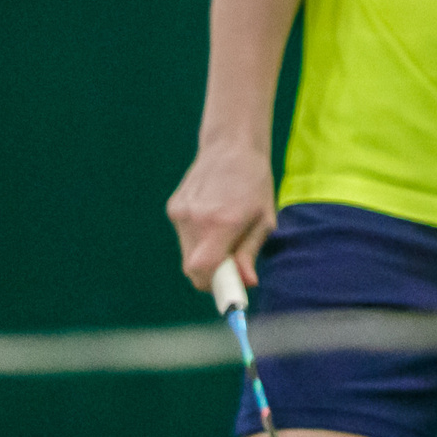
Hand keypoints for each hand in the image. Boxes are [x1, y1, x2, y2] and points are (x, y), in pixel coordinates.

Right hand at [166, 141, 276, 291]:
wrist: (231, 145)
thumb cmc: (255, 183)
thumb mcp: (263, 219)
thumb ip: (249, 253)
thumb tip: (246, 283)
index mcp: (222, 223)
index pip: (204, 272)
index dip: (215, 287)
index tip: (229, 291)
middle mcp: (196, 220)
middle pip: (193, 269)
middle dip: (212, 274)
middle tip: (232, 266)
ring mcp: (180, 213)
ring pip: (187, 254)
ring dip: (205, 255)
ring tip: (224, 232)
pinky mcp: (173, 208)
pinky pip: (184, 237)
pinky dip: (197, 238)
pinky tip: (212, 217)